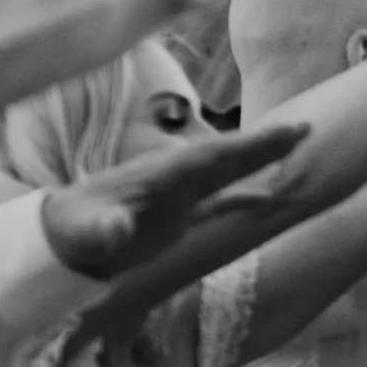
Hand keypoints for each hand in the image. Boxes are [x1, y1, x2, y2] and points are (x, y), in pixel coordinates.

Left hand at [39, 122, 310, 279]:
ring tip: (295, 148)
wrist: (61, 238)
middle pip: (228, 157)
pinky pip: (219, 201)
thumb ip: (105, 229)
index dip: (251, 147)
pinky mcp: (177, 215)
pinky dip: (245, 198)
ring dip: (260, 162)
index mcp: (162, 176)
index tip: (285, 133)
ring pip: (227, 173)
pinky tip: (268, 198)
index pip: (215, 156)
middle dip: (265, 144)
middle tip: (304, 128)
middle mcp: (174, 178)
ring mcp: (177, 195)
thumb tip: (118, 229)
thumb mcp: (89, 233)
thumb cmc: (74, 234)